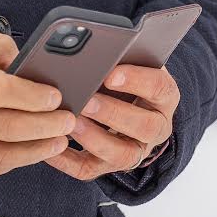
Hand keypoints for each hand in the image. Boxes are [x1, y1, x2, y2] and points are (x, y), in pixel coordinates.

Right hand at [0, 26, 77, 180]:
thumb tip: (24, 62)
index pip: (2, 92)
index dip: (35, 97)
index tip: (57, 97)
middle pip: (8, 128)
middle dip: (46, 127)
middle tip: (68, 122)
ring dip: (34, 153)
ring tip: (56, 143)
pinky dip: (9, 164)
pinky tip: (25, 154)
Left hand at [44, 62, 178, 180]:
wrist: (128, 103)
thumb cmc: (127, 77)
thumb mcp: (133, 63)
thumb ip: (124, 56)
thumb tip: (100, 48)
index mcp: (165, 97)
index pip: (159, 88)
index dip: (137, 80)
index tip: (111, 74)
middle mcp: (156, 127)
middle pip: (144, 126)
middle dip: (114, 113)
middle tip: (87, 100)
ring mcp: (135, 150)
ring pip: (123, 154)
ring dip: (95, 139)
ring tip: (71, 123)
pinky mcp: (109, 165)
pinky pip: (90, 169)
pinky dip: (68, 161)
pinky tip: (51, 146)